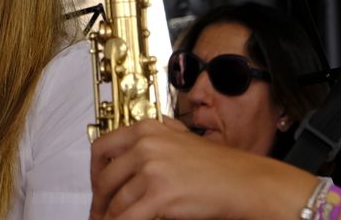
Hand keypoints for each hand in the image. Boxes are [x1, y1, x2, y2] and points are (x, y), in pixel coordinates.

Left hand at [89, 119, 312, 219]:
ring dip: (109, 216)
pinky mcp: (160, 195)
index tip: (98, 186)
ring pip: (116, 201)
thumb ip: (157, 136)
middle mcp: (146, 145)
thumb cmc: (220, 166)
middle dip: (100, 200)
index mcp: (148, 129)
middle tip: (100, 213)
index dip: (95, 171)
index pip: (103, 147)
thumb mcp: (182, 137)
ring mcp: (152, 169)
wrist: (245, 182)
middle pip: (105, 177)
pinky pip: (128, 217)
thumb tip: (132, 146)